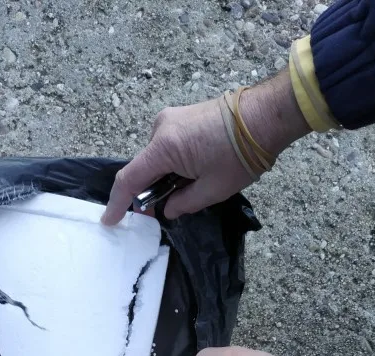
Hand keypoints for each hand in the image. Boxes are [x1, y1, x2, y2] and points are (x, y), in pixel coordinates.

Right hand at [102, 69, 309, 224]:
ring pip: (157, 158)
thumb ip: (183, 204)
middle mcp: (160, 129)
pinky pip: (167, 146)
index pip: (130, 179)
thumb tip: (167, 210)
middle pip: (143, 168)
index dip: (118, 203)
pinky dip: (173, 164)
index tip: (109, 220)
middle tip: (168, 209)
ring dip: (165, 177)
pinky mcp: (181, 116)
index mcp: (164, 147)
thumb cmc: (241, 155)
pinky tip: (195, 171)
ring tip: (193, 186)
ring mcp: (170, 119)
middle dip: (150, 191)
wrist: (265, 116)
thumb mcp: (212, 190)